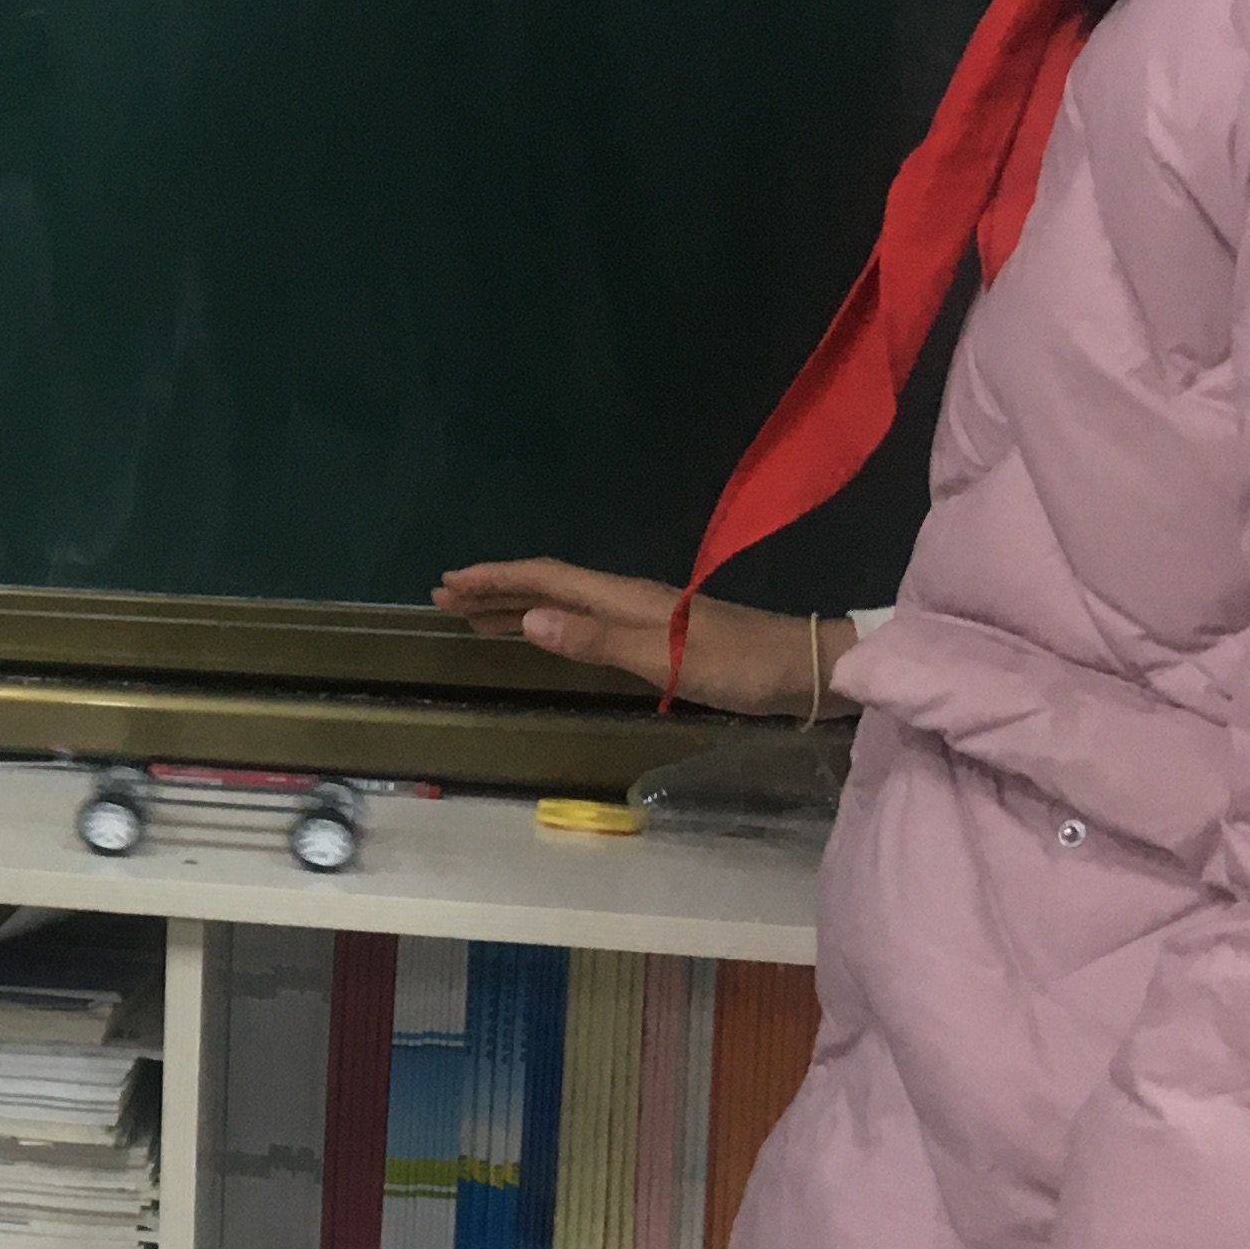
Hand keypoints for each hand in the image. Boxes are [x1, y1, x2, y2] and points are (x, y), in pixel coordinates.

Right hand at [432, 558, 840, 717]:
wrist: (804, 670)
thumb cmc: (737, 664)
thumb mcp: (664, 658)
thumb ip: (595, 641)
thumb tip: (529, 620)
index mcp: (622, 597)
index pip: (544, 579)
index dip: (495, 579)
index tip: (448, 584)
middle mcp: (625, 599)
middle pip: (547, 586)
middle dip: (495, 591)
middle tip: (445, 599)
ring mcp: (641, 617)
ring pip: (563, 604)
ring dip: (518, 608)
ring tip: (475, 617)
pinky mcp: (656, 637)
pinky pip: (583, 621)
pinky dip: (550, 624)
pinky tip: (543, 634)